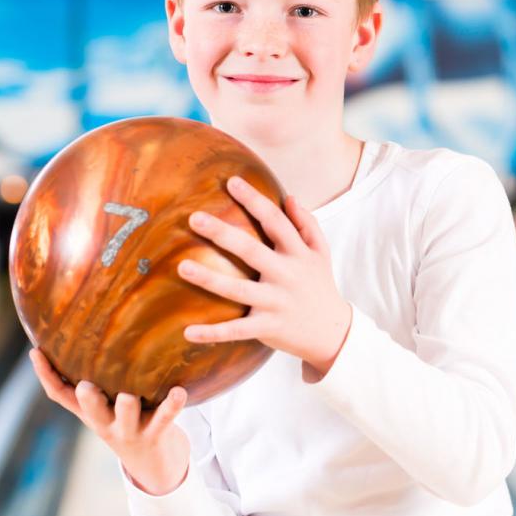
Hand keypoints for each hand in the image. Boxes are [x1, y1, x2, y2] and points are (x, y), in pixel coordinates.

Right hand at [28, 348, 189, 494]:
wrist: (152, 465)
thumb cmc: (125, 422)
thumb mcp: (104, 406)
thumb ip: (95, 379)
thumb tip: (85, 335)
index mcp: (89, 412)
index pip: (60, 395)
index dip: (45, 375)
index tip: (36, 352)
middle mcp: (105, 422)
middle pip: (91, 411)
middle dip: (88, 399)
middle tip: (85, 386)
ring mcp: (130, 430)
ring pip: (126, 417)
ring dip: (127, 407)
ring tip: (128, 397)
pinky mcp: (157, 433)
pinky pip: (165, 417)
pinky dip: (172, 405)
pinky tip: (179, 391)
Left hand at [179, 175, 352, 380]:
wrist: (333, 332)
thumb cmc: (320, 286)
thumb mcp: (321, 253)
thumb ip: (307, 224)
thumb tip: (289, 197)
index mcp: (297, 254)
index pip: (275, 221)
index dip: (254, 200)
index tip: (231, 182)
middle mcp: (286, 275)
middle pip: (251, 251)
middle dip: (223, 234)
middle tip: (194, 218)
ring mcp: (276, 302)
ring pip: (238, 290)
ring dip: (209, 279)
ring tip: (182, 267)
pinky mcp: (268, 327)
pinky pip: (237, 330)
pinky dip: (213, 333)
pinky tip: (187, 331)